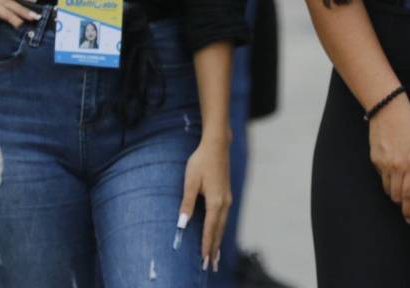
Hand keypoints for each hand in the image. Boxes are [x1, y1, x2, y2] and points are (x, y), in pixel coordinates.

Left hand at [178, 136, 231, 271]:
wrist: (217, 145)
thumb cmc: (201, 162)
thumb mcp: (191, 182)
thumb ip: (187, 204)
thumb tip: (182, 224)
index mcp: (216, 201)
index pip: (210, 229)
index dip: (207, 245)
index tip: (204, 260)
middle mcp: (225, 202)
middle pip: (219, 230)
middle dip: (214, 248)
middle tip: (211, 265)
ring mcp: (228, 199)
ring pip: (223, 225)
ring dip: (218, 240)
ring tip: (215, 255)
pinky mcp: (226, 195)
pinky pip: (224, 218)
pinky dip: (220, 229)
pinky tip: (218, 233)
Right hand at [368, 96, 409, 223]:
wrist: (388, 109)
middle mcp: (396, 168)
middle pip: (396, 195)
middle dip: (402, 203)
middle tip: (407, 204)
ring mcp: (383, 164)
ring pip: (387, 188)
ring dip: (393, 193)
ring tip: (400, 189)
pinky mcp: (375, 159)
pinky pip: (380, 175)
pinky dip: (386, 178)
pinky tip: (392, 171)